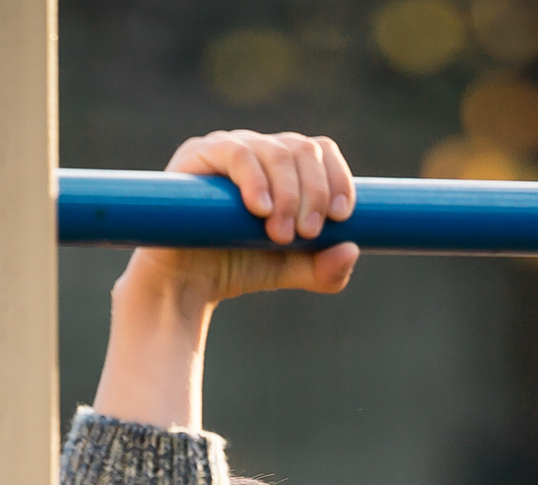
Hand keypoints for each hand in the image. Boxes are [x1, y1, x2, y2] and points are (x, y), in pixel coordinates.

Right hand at [92, 131, 358, 429]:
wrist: (184, 285)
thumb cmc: (236, 267)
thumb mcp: (288, 269)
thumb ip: (323, 267)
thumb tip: (352, 249)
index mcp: (283, 166)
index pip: (320, 151)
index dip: (338, 178)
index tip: (342, 217)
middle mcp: (258, 149)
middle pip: (302, 150)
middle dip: (313, 194)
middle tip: (306, 234)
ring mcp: (227, 148)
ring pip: (275, 151)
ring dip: (288, 194)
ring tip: (280, 234)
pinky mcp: (197, 155)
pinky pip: (236, 152)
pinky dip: (254, 179)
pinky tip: (259, 209)